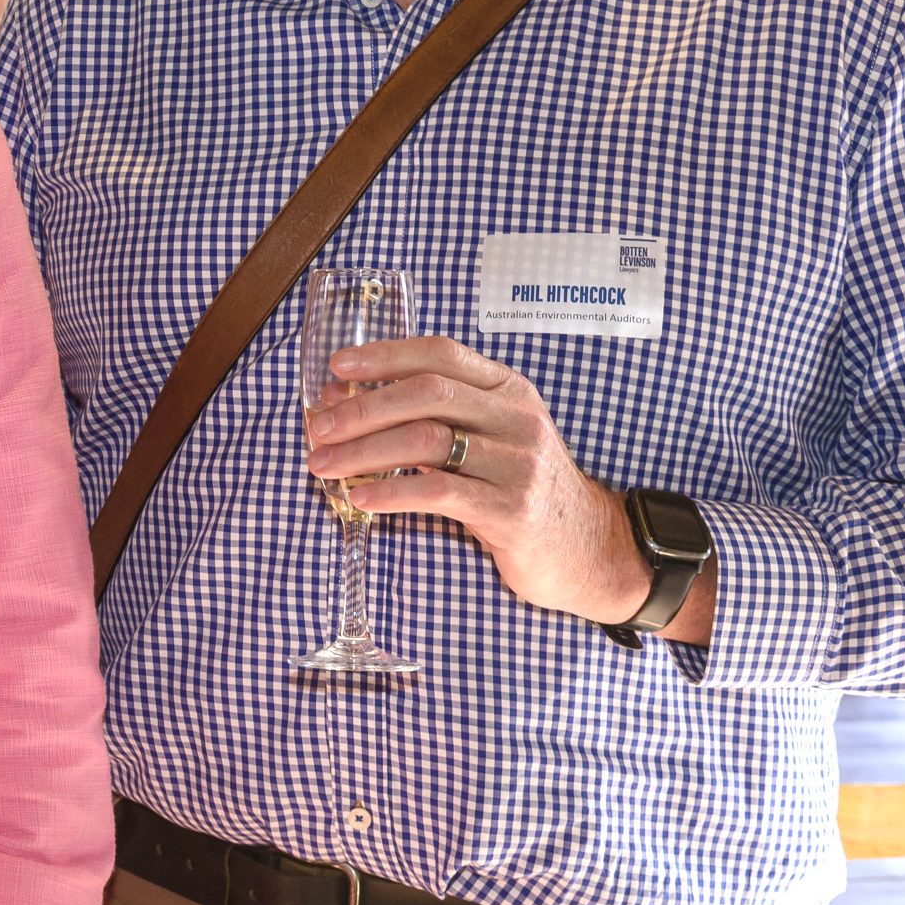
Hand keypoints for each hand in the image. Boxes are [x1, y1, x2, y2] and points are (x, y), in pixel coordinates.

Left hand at [303, 336, 701, 636]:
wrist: (587, 549)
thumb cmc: (520, 489)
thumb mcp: (487, 438)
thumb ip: (430, 415)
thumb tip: (342, 398)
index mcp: (508, 390)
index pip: (441, 354)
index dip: (385, 355)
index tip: (337, 366)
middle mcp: (517, 418)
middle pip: (426, 394)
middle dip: (361, 407)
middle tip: (317, 427)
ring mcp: (517, 463)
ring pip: (426, 441)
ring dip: (363, 451)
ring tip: (321, 466)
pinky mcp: (511, 510)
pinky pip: (438, 492)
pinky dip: (390, 491)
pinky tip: (360, 497)